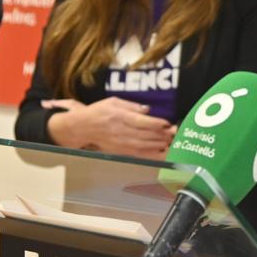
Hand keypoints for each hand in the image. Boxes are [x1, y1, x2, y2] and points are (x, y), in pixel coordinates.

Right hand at [44, 97, 174, 157]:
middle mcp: (121, 131)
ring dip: (158, 144)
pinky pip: (137, 153)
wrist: (82, 127)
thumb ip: (132, 106)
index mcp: (120, 116)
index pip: (141, 121)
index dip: (156, 123)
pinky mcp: (120, 150)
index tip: (167, 123)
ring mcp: (120, 142)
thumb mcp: (114, 102)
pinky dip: (150, 154)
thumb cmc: (98, 112)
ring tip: (170, 142)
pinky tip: (160, 151)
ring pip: (143, 145)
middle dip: (161, 134)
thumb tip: (147, 110)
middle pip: (145, 134)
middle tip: (174, 133)